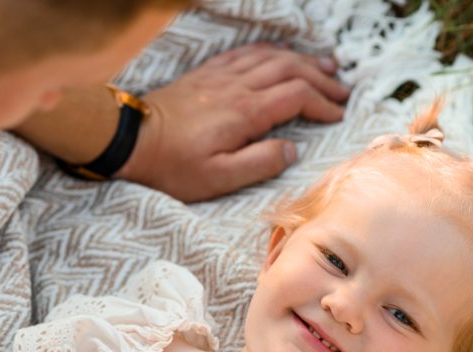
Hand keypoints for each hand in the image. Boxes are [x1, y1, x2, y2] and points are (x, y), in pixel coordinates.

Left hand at [117, 43, 349, 200]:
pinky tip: (280, 56)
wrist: (130, 140)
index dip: (322, 104)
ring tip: (325, 65)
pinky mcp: (207, 75)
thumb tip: (291, 150)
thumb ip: (260, 163)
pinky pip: (246, 53)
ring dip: (302, 60)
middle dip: (321, 78)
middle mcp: (237, 87)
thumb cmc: (172, 166)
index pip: (296, 97)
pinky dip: (271, 52)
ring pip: (271, 57)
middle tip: (342, 90)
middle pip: (290, 70)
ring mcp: (221, 77)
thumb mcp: (218, 179)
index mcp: (245, 113)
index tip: (337, 115)